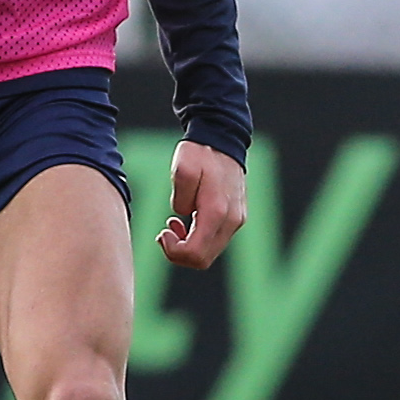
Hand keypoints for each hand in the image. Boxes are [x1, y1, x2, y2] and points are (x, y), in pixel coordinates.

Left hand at [157, 141, 246, 270]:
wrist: (222, 140)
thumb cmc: (200, 154)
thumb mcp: (182, 169)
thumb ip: (180, 197)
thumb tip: (182, 214)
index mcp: (217, 212)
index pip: (195, 254)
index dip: (173, 252)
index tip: (162, 233)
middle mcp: (231, 221)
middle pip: (203, 260)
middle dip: (179, 252)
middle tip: (165, 232)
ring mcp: (237, 221)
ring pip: (209, 253)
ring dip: (188, 245)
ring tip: (173, 224)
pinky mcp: (236, 218)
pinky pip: (215, 241)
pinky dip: (198, 238)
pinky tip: (186, 221)